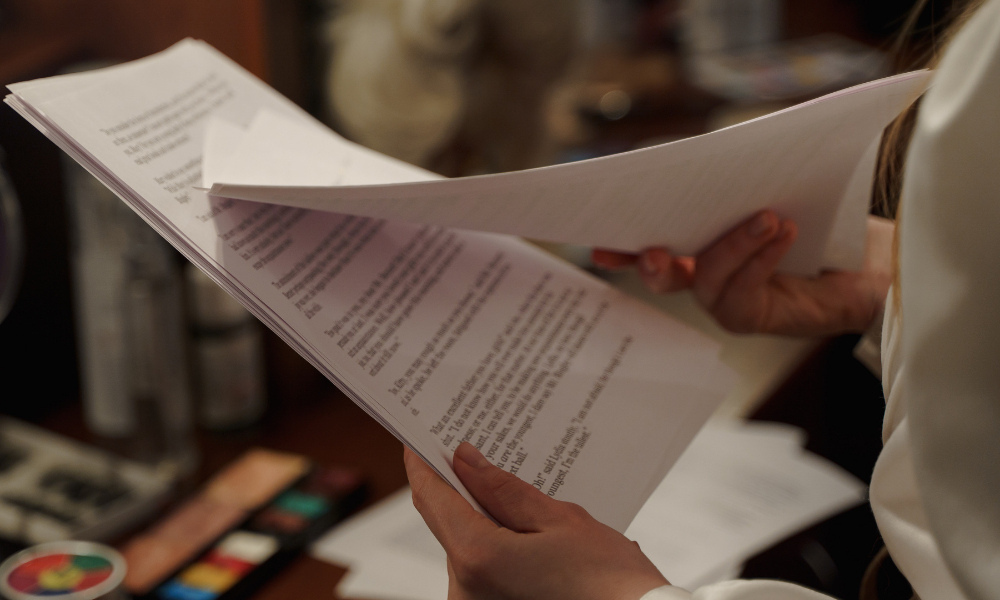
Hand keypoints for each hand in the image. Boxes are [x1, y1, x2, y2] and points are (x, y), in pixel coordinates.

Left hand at [405, 443, 668, 599]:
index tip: (418, 438)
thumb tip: (465, 460)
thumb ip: (504, 489)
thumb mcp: (561, 520)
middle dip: (462, 489)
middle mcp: (464, 590)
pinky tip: (526, 533)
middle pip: (447, 523)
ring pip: (466, 546)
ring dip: (483, 519)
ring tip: (519, 496)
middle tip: (478, 453)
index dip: (422, 464)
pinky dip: (495, 546)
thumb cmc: (610, 583)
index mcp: (478, 559)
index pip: (432, 498)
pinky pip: (480, 569)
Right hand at [592, 211, 894, 336]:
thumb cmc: (824, 220)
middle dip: (655, 263)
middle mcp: (706, 277)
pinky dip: (761, 259)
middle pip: (665, 277)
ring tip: (766, 216)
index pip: (654, 246)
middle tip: (655, 250)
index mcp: (700, 246)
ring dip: (732, 245)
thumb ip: (740, 184)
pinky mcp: (758, 317)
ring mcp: (729, 300)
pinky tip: (783, 232)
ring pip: (707, 280)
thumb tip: (716, 156)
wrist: (876, 261)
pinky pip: (743, 294)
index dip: (622, 247)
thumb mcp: (776, 191)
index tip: (599, 243)